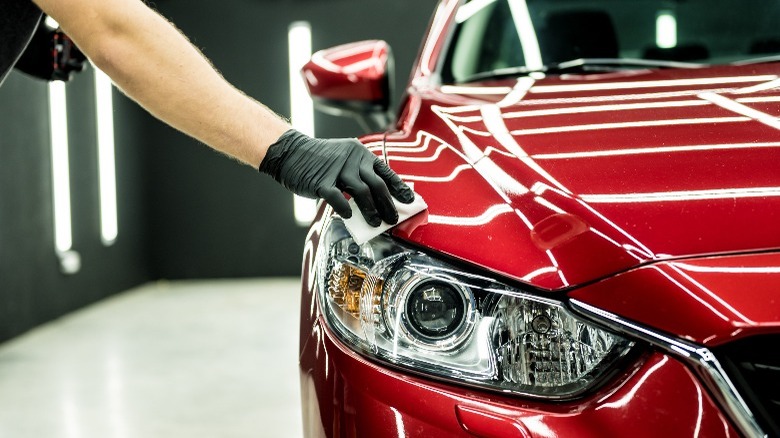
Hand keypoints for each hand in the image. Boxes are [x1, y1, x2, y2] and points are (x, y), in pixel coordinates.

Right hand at [259, 129, 414, 225]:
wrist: (291, 153)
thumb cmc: (319, 161)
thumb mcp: (344, 159)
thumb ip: (360, 175)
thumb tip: (378, 199)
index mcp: (360, 153)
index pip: (385, 171)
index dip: (399, 187)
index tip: (410, 200)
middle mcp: (352, 159)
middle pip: (377, 184)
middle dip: (388, 204)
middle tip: (393, 219)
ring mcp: (337, 170)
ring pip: (362, 193)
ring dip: (371, 211)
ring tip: (376, 223)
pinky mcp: (322, 182)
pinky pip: (338, 198)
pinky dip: (345, 209)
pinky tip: (349, 217)